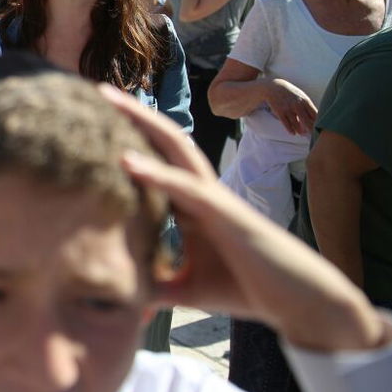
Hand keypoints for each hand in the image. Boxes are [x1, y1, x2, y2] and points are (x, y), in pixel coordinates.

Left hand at [99, 85, 389, 352]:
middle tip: (99, 89)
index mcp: (189, 204)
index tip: (92, 121)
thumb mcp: (188, 289)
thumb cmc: (247, 288)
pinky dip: (156, 173)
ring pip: (175, 149)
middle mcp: (201, 192)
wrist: (299, 302)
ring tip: (111, 99)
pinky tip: (127, 160)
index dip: (127, 139)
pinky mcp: (226, 214)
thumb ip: (156, 285)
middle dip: (132, 115)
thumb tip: (123, 296)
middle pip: (163, 142)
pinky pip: (187, 187)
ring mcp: (214, 198)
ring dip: (143, 123)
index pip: (155, 161)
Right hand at [262, 78, 317, 135]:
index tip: (319, 128)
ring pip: (296, 123)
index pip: (315, 114)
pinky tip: (293, 133)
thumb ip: (308, 106)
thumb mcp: (301, 97)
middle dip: (310, 129)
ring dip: (300, 130)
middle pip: (307, 120)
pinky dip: (290, 129)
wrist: (274, 87)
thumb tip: (315, 118)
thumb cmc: (290, 93)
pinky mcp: (280, 112)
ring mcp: (288, 109)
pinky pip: (286, 123)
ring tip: (302, 133)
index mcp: (305, 101)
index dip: (318, 122)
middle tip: (313, 135)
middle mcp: (297, 105)